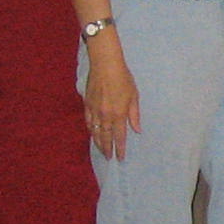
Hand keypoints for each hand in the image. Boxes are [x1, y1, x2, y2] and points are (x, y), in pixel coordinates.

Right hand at [83, 45, 141, 160]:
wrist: (105, 64)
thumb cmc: (123, 78)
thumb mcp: (134, 96)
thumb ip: (134, 115)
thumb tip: (137, 130)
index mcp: (119, 114)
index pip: (119, 136)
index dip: (120, 148)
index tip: (120, 157)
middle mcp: (106, 115)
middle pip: (106, 137)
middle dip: (107, 149)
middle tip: (108, 158)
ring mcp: (94, 110)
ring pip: (95, 131)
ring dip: (98, 142)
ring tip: (101, 150)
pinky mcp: (87, 104)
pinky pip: (88, 122)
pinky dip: (91, 130)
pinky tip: (93, 134)